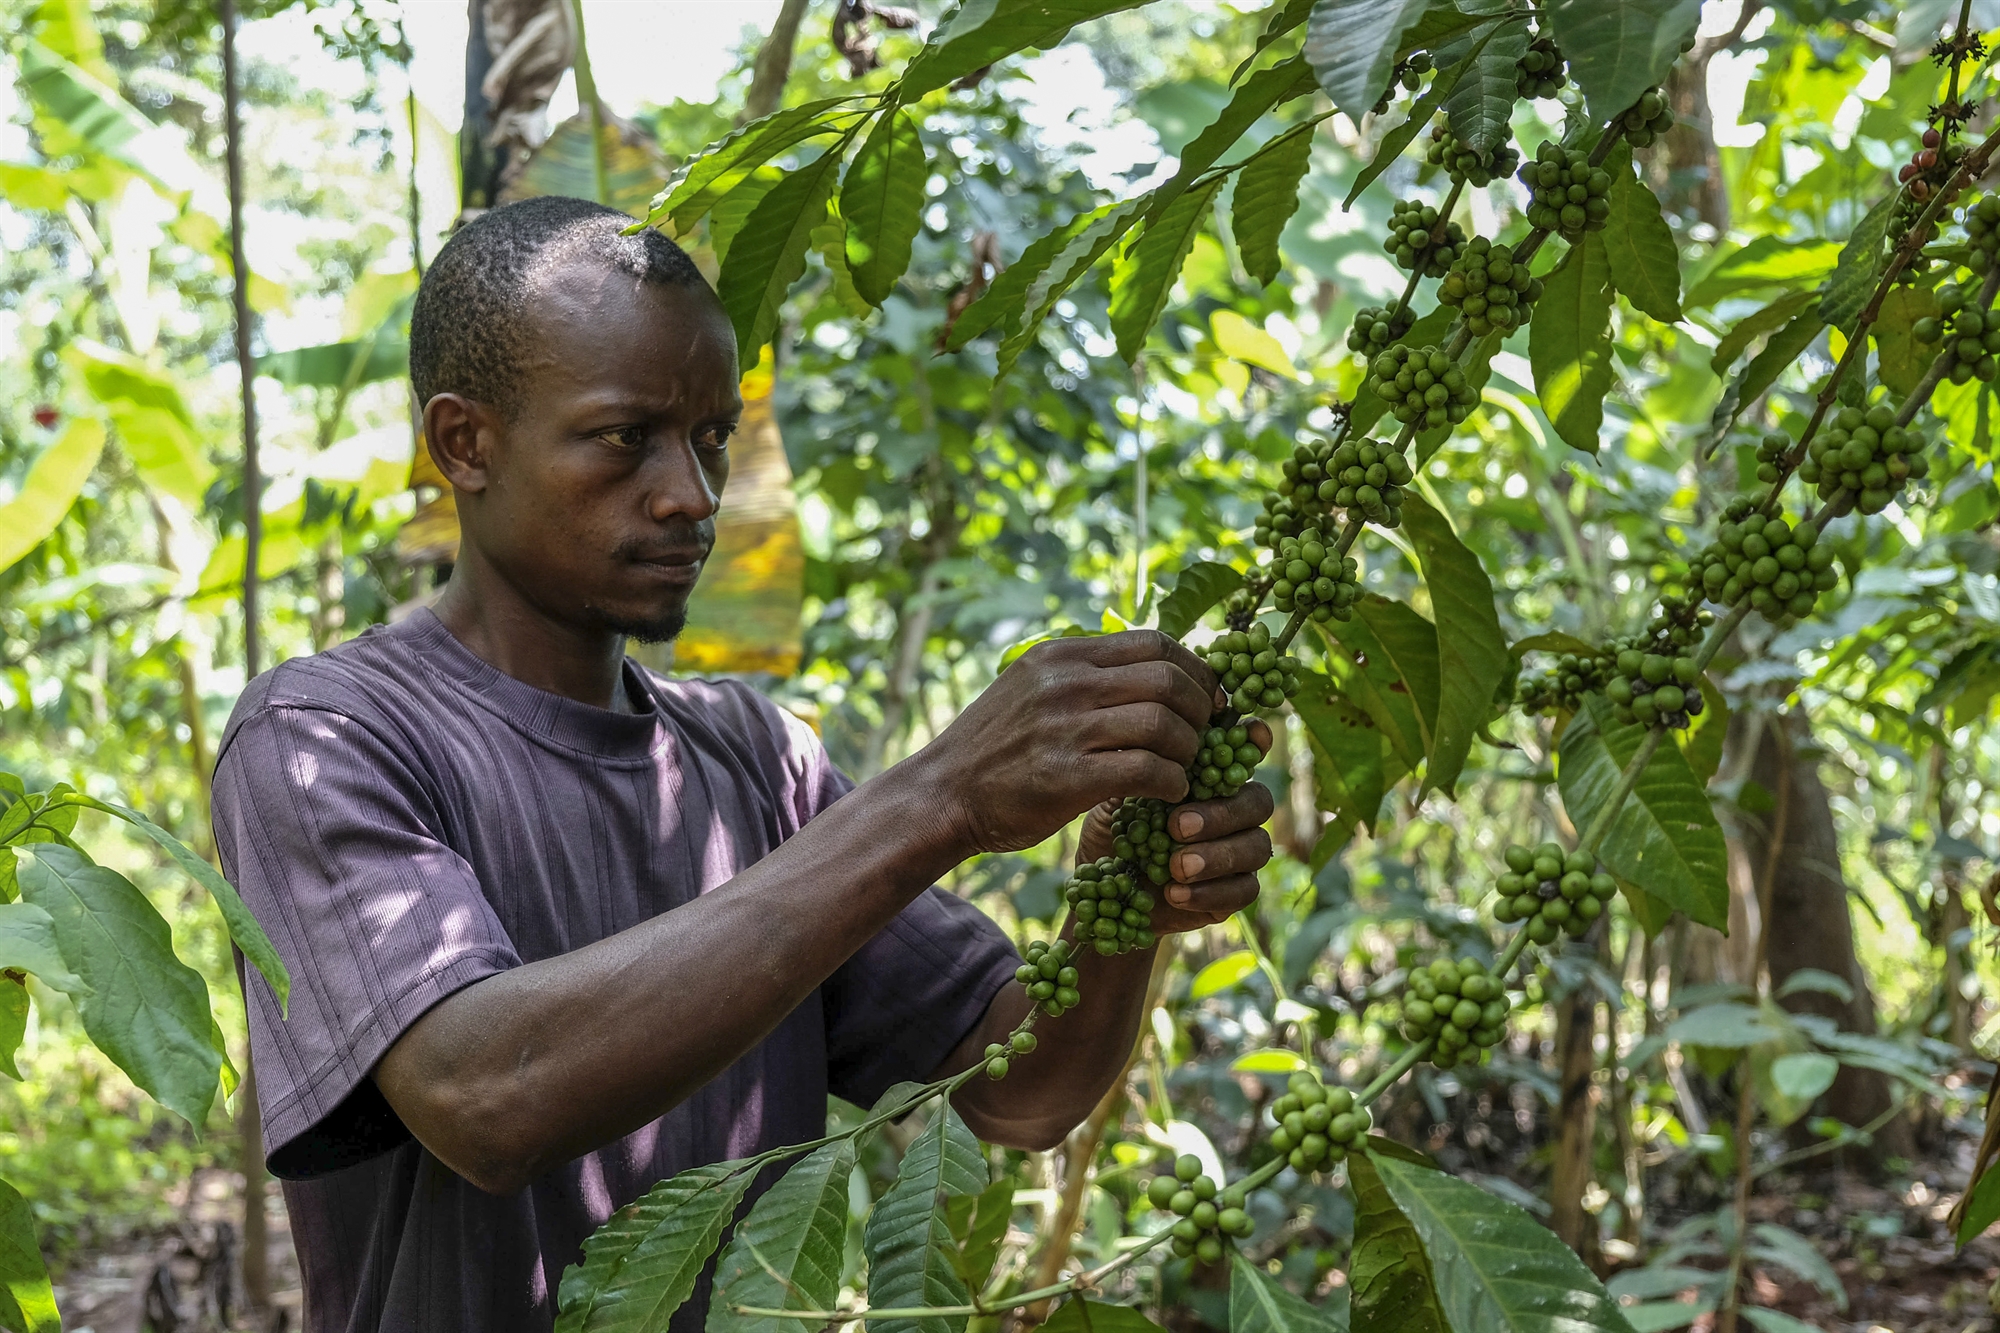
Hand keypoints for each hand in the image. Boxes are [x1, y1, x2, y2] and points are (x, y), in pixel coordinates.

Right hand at [911, 630, 1218, 856]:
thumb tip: (1151, 668)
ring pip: (1163, 725)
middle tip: (1205, 737)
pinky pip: (1146, 771)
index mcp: (1062, 655)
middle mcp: (1064, 684)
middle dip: (1201, 710)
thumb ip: (1081, 675)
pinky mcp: (1066, 777)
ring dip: (1190, 750)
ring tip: (1187, 768)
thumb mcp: (1030, 687)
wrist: (941, 795)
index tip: (1210, 698)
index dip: (1197, 670)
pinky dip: (1172, 782)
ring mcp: (1064, 729)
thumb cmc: (994, 748)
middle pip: (1168, 681)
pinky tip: (1169, 792)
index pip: (1155, 643)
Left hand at [1075, 717, 1275, 932]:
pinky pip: (1245, 890)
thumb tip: (1150, 751)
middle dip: (1222, 813)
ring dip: (1218, 856)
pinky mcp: (1235, 891)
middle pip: (1258, 801)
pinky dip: (1211, 892)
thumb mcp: (1115, 803)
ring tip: (1177, 867)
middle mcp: (1233, 812)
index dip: (1254, 740)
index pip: (1246, 752)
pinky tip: (1175, 894)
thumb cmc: (1115, 836)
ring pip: (1258, 847)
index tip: (1250, 734)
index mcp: (1209, 780)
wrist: (1108, 894)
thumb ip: (1139, 776)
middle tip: (1177, 826)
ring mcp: (1239, 852)